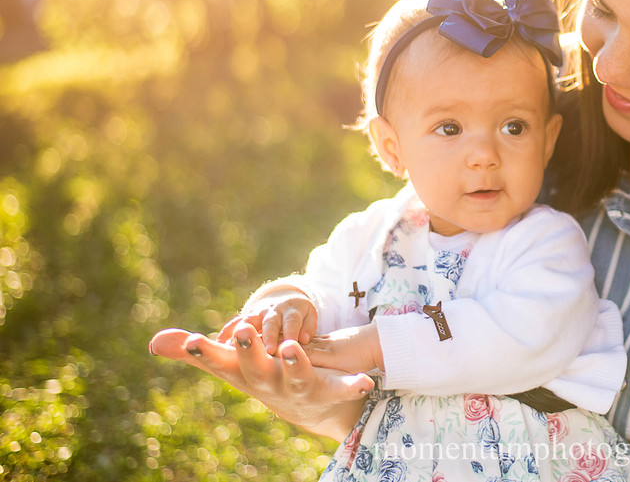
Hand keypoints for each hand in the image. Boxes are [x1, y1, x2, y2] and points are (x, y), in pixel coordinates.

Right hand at [149, 323, 371, 440]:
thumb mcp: (229, 363)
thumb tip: (154, 341)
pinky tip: (365, 383)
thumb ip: (194, 351)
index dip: (207, 352)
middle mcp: (268, 381)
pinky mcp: (329, 389)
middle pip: (256, 366)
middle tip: (245, 332)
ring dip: (295, 362)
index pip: (221, 361)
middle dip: (250, 350)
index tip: (195, 340)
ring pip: (297, 375)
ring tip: (294, 346)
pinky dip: (352, 386)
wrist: (305, 407)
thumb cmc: (259, 376)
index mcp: (244, 373)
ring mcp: (299, 386)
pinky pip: (342, 388)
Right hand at [220, 286, 317, 354]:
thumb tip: (303, 338)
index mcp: (292, 311)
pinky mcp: (244, 320)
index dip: (292, 332)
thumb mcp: (310, 317)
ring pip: (248, 322)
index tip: (291, 346)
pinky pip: (233, 325)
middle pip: (270, 322)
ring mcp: (257, 314)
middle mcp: (273, 311)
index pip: (292, 321)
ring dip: (242, 335)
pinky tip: (219, 346)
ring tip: (235, 349)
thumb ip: (308, 326)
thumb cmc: (301, 316)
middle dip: (268, 336)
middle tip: (269, 351)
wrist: (286, 302)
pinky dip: (226, 334)